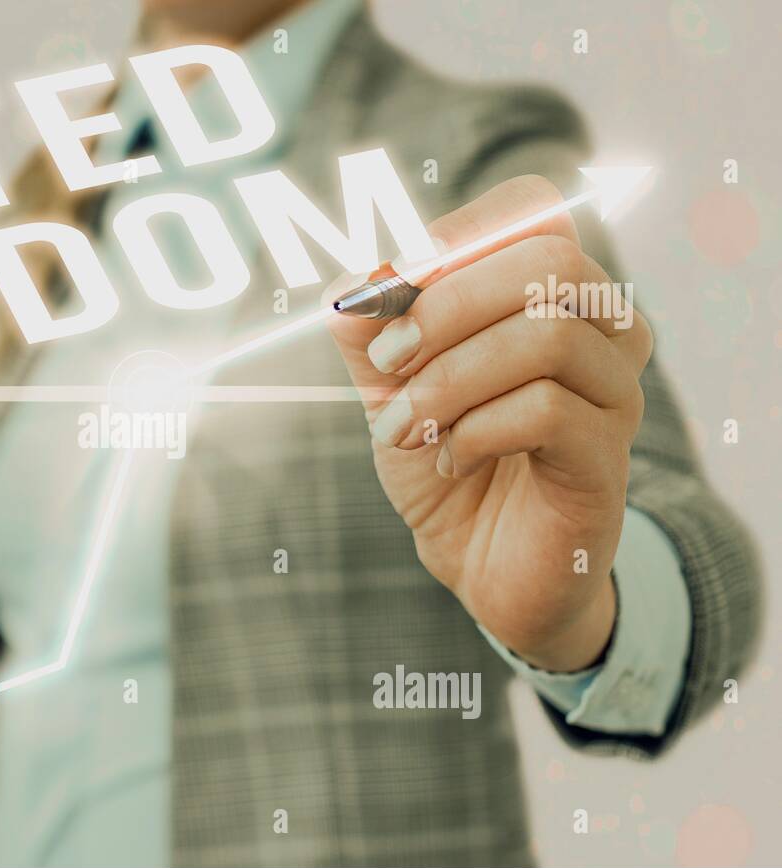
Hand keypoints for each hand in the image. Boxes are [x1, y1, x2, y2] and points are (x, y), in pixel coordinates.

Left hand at [323, 175, 652, 672]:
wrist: (482, 561)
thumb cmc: (447, 456)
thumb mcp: (391, 386)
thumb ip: (370, 332)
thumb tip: (349, 286)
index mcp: (554, 292)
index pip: (532, 211)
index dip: (456, 236)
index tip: (390, 290)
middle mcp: (603, 329)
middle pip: (549, 262)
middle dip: (446, 307)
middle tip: (387, 361)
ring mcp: (615, 392)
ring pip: (548, 335)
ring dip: (449, 380)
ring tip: (402, 426)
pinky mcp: (606, 459)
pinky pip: (547, 411)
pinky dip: (474, 430)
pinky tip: (448, 457)